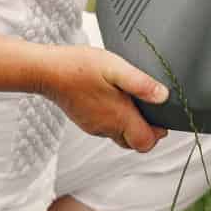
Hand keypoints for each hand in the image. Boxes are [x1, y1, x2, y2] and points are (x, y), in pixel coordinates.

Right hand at [44, 47, 169, 151]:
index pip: (146, 143)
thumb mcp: (115, 67)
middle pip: (134, 143)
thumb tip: (163, 96)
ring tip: (131, 100)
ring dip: (130, 124)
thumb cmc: (78, 67)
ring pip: (120, 136)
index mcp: (118, 118)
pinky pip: (107, 128)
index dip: (158, 133)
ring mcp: (94, 127)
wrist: (46, 71)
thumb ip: (140, 83)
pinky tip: (113, 98)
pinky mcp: (86, 121)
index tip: (161, 116)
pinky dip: (115, 119)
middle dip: (146, 130)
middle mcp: (106, 128)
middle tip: (149, 108)